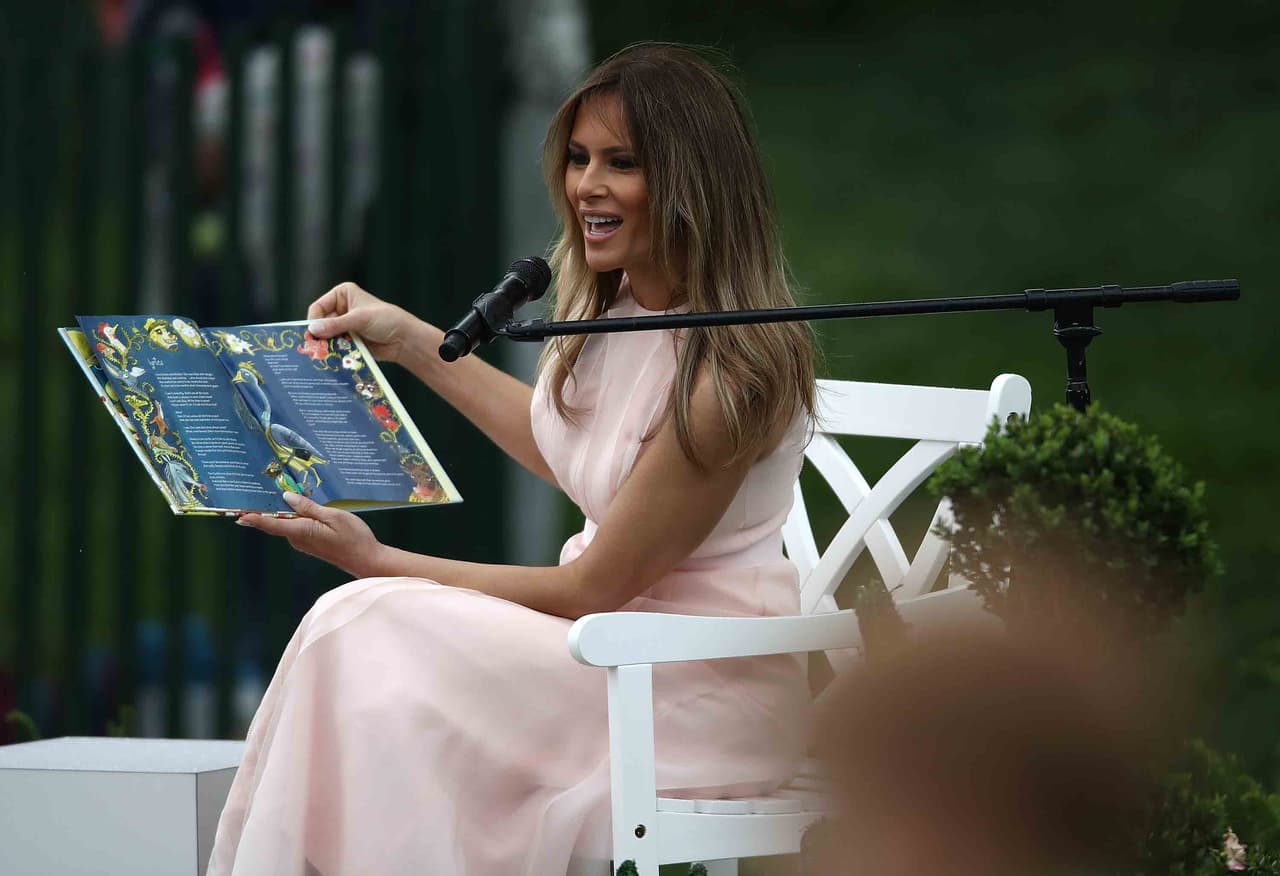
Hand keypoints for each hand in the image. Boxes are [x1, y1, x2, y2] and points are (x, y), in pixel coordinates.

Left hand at [236, 492, 384, 577]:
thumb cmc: (354, 538)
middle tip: (256, 490)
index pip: (271, 524)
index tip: (237, 514)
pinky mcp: (310, 542)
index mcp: (301, 531)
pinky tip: (298, 504)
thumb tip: (287, 498)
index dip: (253, 518)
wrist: (367, 560)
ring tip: (277, 491)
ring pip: (287, 523)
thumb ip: (309, 507)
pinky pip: (296, 526)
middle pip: (276, 521)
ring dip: (282, 510)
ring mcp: (304, 542)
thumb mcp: (333, 516)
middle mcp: (298, 539)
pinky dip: (294, 516)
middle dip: (266, 508)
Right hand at [306, 282, 423, 363]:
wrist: (404, 339)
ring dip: (325, 346)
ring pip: (326, 337)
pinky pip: (335, 347)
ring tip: (322, 355)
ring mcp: (344, 326)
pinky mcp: (349, 341)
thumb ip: (336, 324)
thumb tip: (312, 329)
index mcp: (342, 294)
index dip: (314, 320)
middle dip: (319, 336)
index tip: (312, 334)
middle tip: (314, 348)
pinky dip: (333, 353)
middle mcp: (341, 309)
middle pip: (320, 323)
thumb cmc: (386, 320)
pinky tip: (331, 360)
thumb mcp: (359, 319)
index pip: (318, 307)